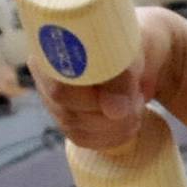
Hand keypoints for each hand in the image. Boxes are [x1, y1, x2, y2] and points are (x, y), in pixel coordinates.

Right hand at [33, 4, 186, 163]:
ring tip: (136, 106)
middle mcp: (45, 75)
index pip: (59, 89)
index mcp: (52, 49)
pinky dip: (112, 137)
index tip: (126, 96)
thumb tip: (113, 111)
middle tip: (137, 100)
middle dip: (110, 115)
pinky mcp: (68, 119)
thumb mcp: (130, 55)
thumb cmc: (131, 46)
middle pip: (69, 114)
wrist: (141, 53)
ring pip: (77, 130)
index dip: (92, 101)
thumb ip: (120, 79)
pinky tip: (129, 122)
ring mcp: (54, 101)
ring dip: (115, 126)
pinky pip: (84, 140)